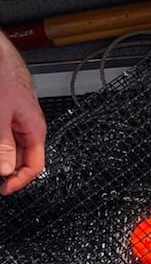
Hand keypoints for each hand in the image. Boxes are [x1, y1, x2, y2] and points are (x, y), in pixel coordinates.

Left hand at [0, 32, 45, 195]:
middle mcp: (29, 125)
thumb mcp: (1, 116)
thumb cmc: (2, 74)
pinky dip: (0, 141)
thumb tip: (6, 170)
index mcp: (35, 129)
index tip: (2, 189)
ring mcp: (17, 117)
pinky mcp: (7, 110)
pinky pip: (4, 133)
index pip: (34, 166)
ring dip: (2, 153)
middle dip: (6, 168)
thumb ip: (4, 145)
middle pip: (22, 157)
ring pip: (10, 145)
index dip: (18, 181)